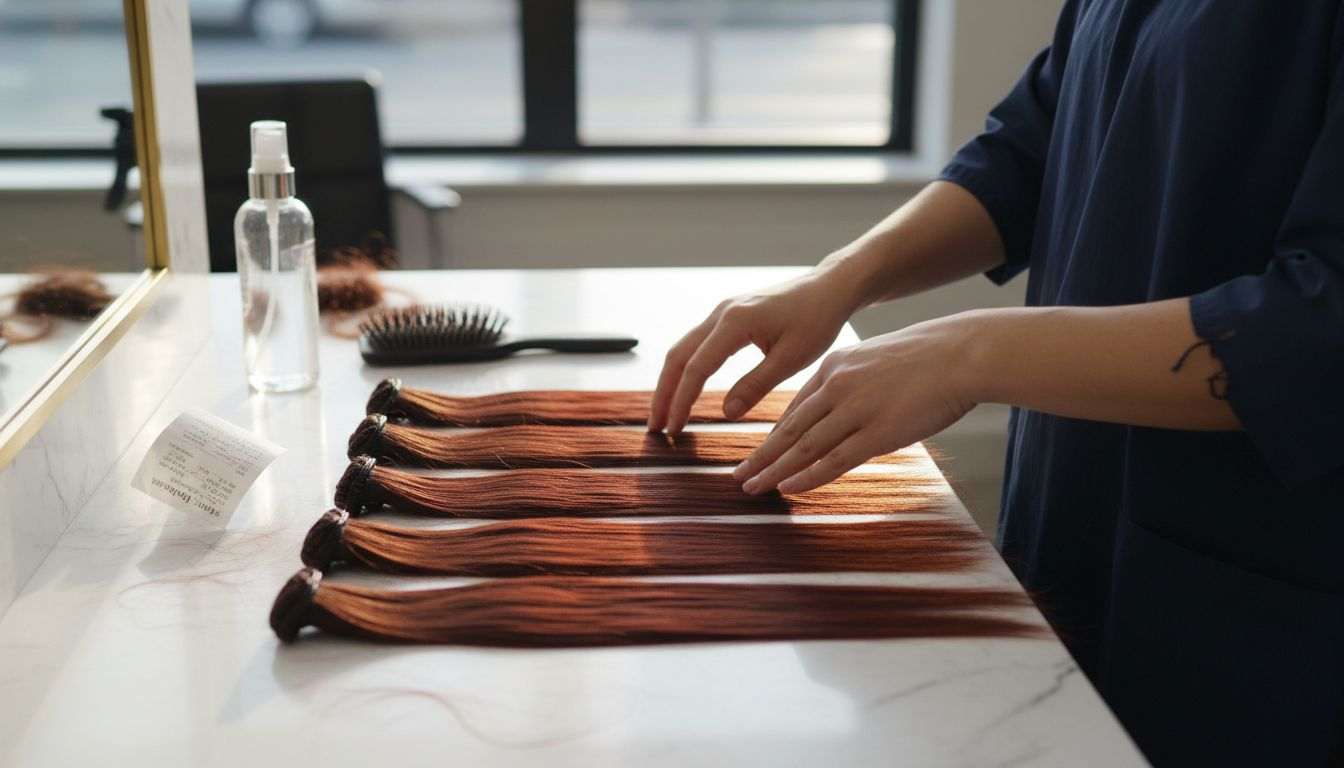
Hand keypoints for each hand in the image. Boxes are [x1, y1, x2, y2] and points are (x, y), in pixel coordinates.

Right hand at [648, 272, 857, 434]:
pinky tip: (683, 388)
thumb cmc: (817, 320)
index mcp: (735, 322)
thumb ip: (756, 385)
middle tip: (655, 428)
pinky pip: (696, 344)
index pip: (697, 368)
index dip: (682, 401)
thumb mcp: (791, 359)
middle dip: (663, 394)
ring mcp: (722, 312)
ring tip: (663, 414)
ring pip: (683, 349)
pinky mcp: (728, 316)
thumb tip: (726, 413)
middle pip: (678, 356)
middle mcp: (721, 313)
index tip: (674, 430)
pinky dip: (684, 369)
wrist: (828, 288)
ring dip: (669, 382)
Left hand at [732, 313, 982, 493]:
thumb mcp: (877, 361)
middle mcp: (837, 387)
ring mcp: (855, 409)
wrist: (960, 353)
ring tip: (750, 487)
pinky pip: (834, 459)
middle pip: (790, 429)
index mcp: (835, 367)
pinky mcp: (878, 431)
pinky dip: (807, 476)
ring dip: (773, 471)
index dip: (775, 436)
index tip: (759, 454)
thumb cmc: (928, 359)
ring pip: (804, 447)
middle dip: (761, 456)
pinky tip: (787, 488)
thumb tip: (847, 409)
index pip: (796, 409)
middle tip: (738, 475)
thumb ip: (856, 384)